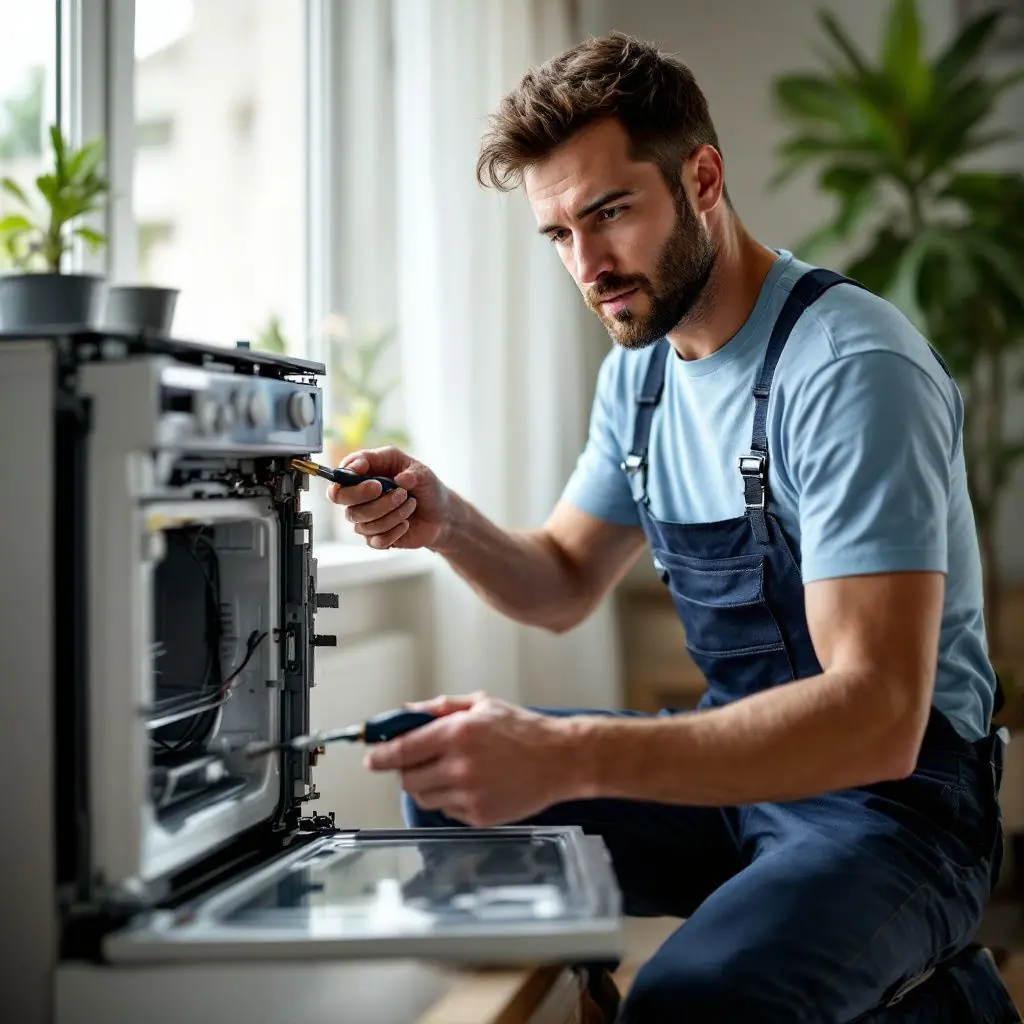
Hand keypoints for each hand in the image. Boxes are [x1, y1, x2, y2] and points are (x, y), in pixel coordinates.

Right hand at [326, 446, 450, 549]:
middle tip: (391, 490)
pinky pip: (375, 540)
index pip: (343, 471)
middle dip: (363, 494)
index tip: (365, 474)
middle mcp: (360, 494)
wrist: (440, 516)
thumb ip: (411, 472)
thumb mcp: (423, 473)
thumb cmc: (426, 488)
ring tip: (411, 504)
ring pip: (363, 520)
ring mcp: (365, 517)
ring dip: (392, 513)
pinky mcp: (374, 538)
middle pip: (341, 497)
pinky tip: (406, 524)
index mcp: (368, 471)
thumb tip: (400, 480)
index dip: (348, 472)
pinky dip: (394, 532)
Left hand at [364, 692, 579, 825]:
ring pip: (425, 797)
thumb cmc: (523, 730)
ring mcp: (469, 794)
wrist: (560, 760)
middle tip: (419, 762)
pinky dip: (451, 800)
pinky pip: (448, 811)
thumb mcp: (481, 705)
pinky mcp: (479, 816)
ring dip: (427, 785)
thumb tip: (406, 713)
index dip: (381, 756)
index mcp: (457, 733)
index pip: (402, 750)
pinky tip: (472, 785)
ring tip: (450, 771)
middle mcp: (459, 765)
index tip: (372, 757)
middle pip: (408, 778)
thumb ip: (440, 708)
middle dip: (406, 770)